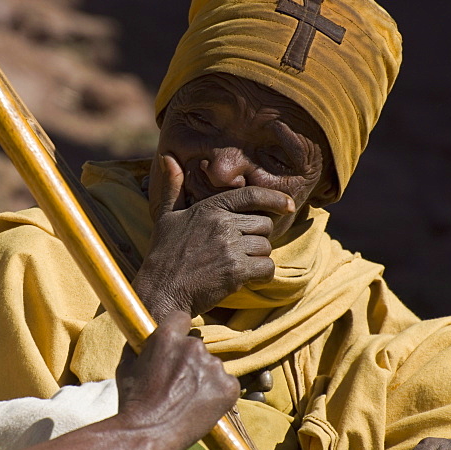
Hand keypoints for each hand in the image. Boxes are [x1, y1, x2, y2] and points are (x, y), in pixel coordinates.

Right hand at [115, 310, 239, 449]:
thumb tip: (141, 338)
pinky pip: (227, 384)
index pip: (181, 318)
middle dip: (189, 360)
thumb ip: (139, 346)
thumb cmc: (132, 402)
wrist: (147, 434)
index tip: (175, 346)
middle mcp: (194, 346)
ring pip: (211, 366)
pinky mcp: (229, 387)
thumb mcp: (127, 366)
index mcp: (168, 336)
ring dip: (203, 378)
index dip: (177, 332)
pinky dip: (218, 394)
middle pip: (196, 345)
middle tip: (177, 383)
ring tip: (186, 400)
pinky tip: (200, 407)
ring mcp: (214, 367)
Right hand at [133, 153, 294, 319]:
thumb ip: (173, 188)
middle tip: (238, 250)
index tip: (289, 205)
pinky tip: (246, 278)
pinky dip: (262, 275)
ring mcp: (230, 247)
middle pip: (263, 224)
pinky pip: (267, 267)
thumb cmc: (163, 255)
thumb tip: (167, 158)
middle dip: (257, 238)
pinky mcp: (236, 271)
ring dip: (257, 258)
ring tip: (236, 265)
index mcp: (209, 208)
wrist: (161, 291)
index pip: (251, 195)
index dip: (275, 198)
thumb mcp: (166, 216)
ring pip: (266, 247)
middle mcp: (221, 224)